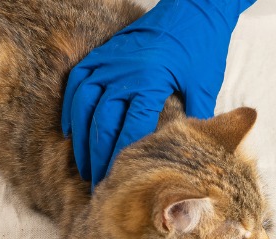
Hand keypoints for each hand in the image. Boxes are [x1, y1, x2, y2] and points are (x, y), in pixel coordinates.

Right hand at [61, 0, 253, 187]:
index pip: (131, 129)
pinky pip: (77, 84)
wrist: (194, 6)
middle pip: (102, 123)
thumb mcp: (205, 86)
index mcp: (150, 81)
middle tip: (100, 184)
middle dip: (99, 157)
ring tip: (84, 167)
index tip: (123, 181)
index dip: (124, 158)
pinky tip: (70, 132)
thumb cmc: (202, 47)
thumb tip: (192, 155)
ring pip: (84, 106)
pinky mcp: (104, 54)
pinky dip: (71, 109)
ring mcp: (109, 61)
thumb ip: (196, 121)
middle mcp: (123, 71)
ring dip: (82, 140)